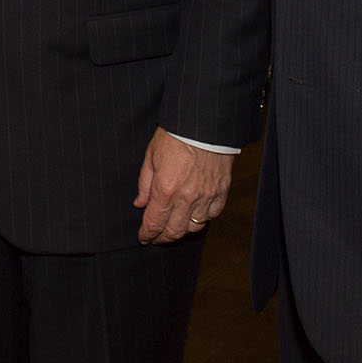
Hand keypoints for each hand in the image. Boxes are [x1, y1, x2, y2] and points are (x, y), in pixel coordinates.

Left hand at [133, 128, 232, 243]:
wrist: (204, 124)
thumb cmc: (175, 136)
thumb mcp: (151, 156)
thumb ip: (145, 184)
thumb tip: (140, 204)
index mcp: (165, 190)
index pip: (154, 223)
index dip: (147, 234)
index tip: (144, 238)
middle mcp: (186, 198)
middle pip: (174, 231)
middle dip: (162, 238)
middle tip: (157, 237)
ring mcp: (206, 196)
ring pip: (194, 228)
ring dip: (182, 230)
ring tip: (174, 227)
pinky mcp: (221, 192)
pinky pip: (212, 215)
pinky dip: (202, 219)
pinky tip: (195, 215)